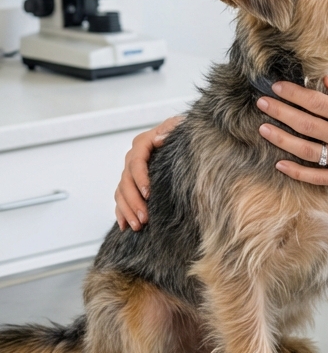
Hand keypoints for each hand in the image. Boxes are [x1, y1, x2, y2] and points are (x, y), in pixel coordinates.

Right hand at [114, 116, 183, 230]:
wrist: (182, 142)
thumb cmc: (182, 134)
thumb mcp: (179, 126)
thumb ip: (170, 129)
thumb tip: (159, 138)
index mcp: (143, 143)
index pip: (136, 162)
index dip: (140, 179)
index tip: (149, 194)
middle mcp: (133, 158)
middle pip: (126, 182)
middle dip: (134, 201)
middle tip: (145, 218)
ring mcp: (130, 173)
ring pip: (122, 194)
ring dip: (128, 211)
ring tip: (139, 226)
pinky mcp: (131, 185)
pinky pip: (120, 201)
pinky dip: (121, 214)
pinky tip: (125, 226)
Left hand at [256, 77, 327, 195]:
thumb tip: (326, 80)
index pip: (318, 103)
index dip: (295, 94)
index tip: (278, 88)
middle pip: (307, 124)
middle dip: (281, 112)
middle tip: (262, 103)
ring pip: (306, 150)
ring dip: (282, 139)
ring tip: (263, 129)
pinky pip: (316, 177)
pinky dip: (296, 172)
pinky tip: (280, 163)